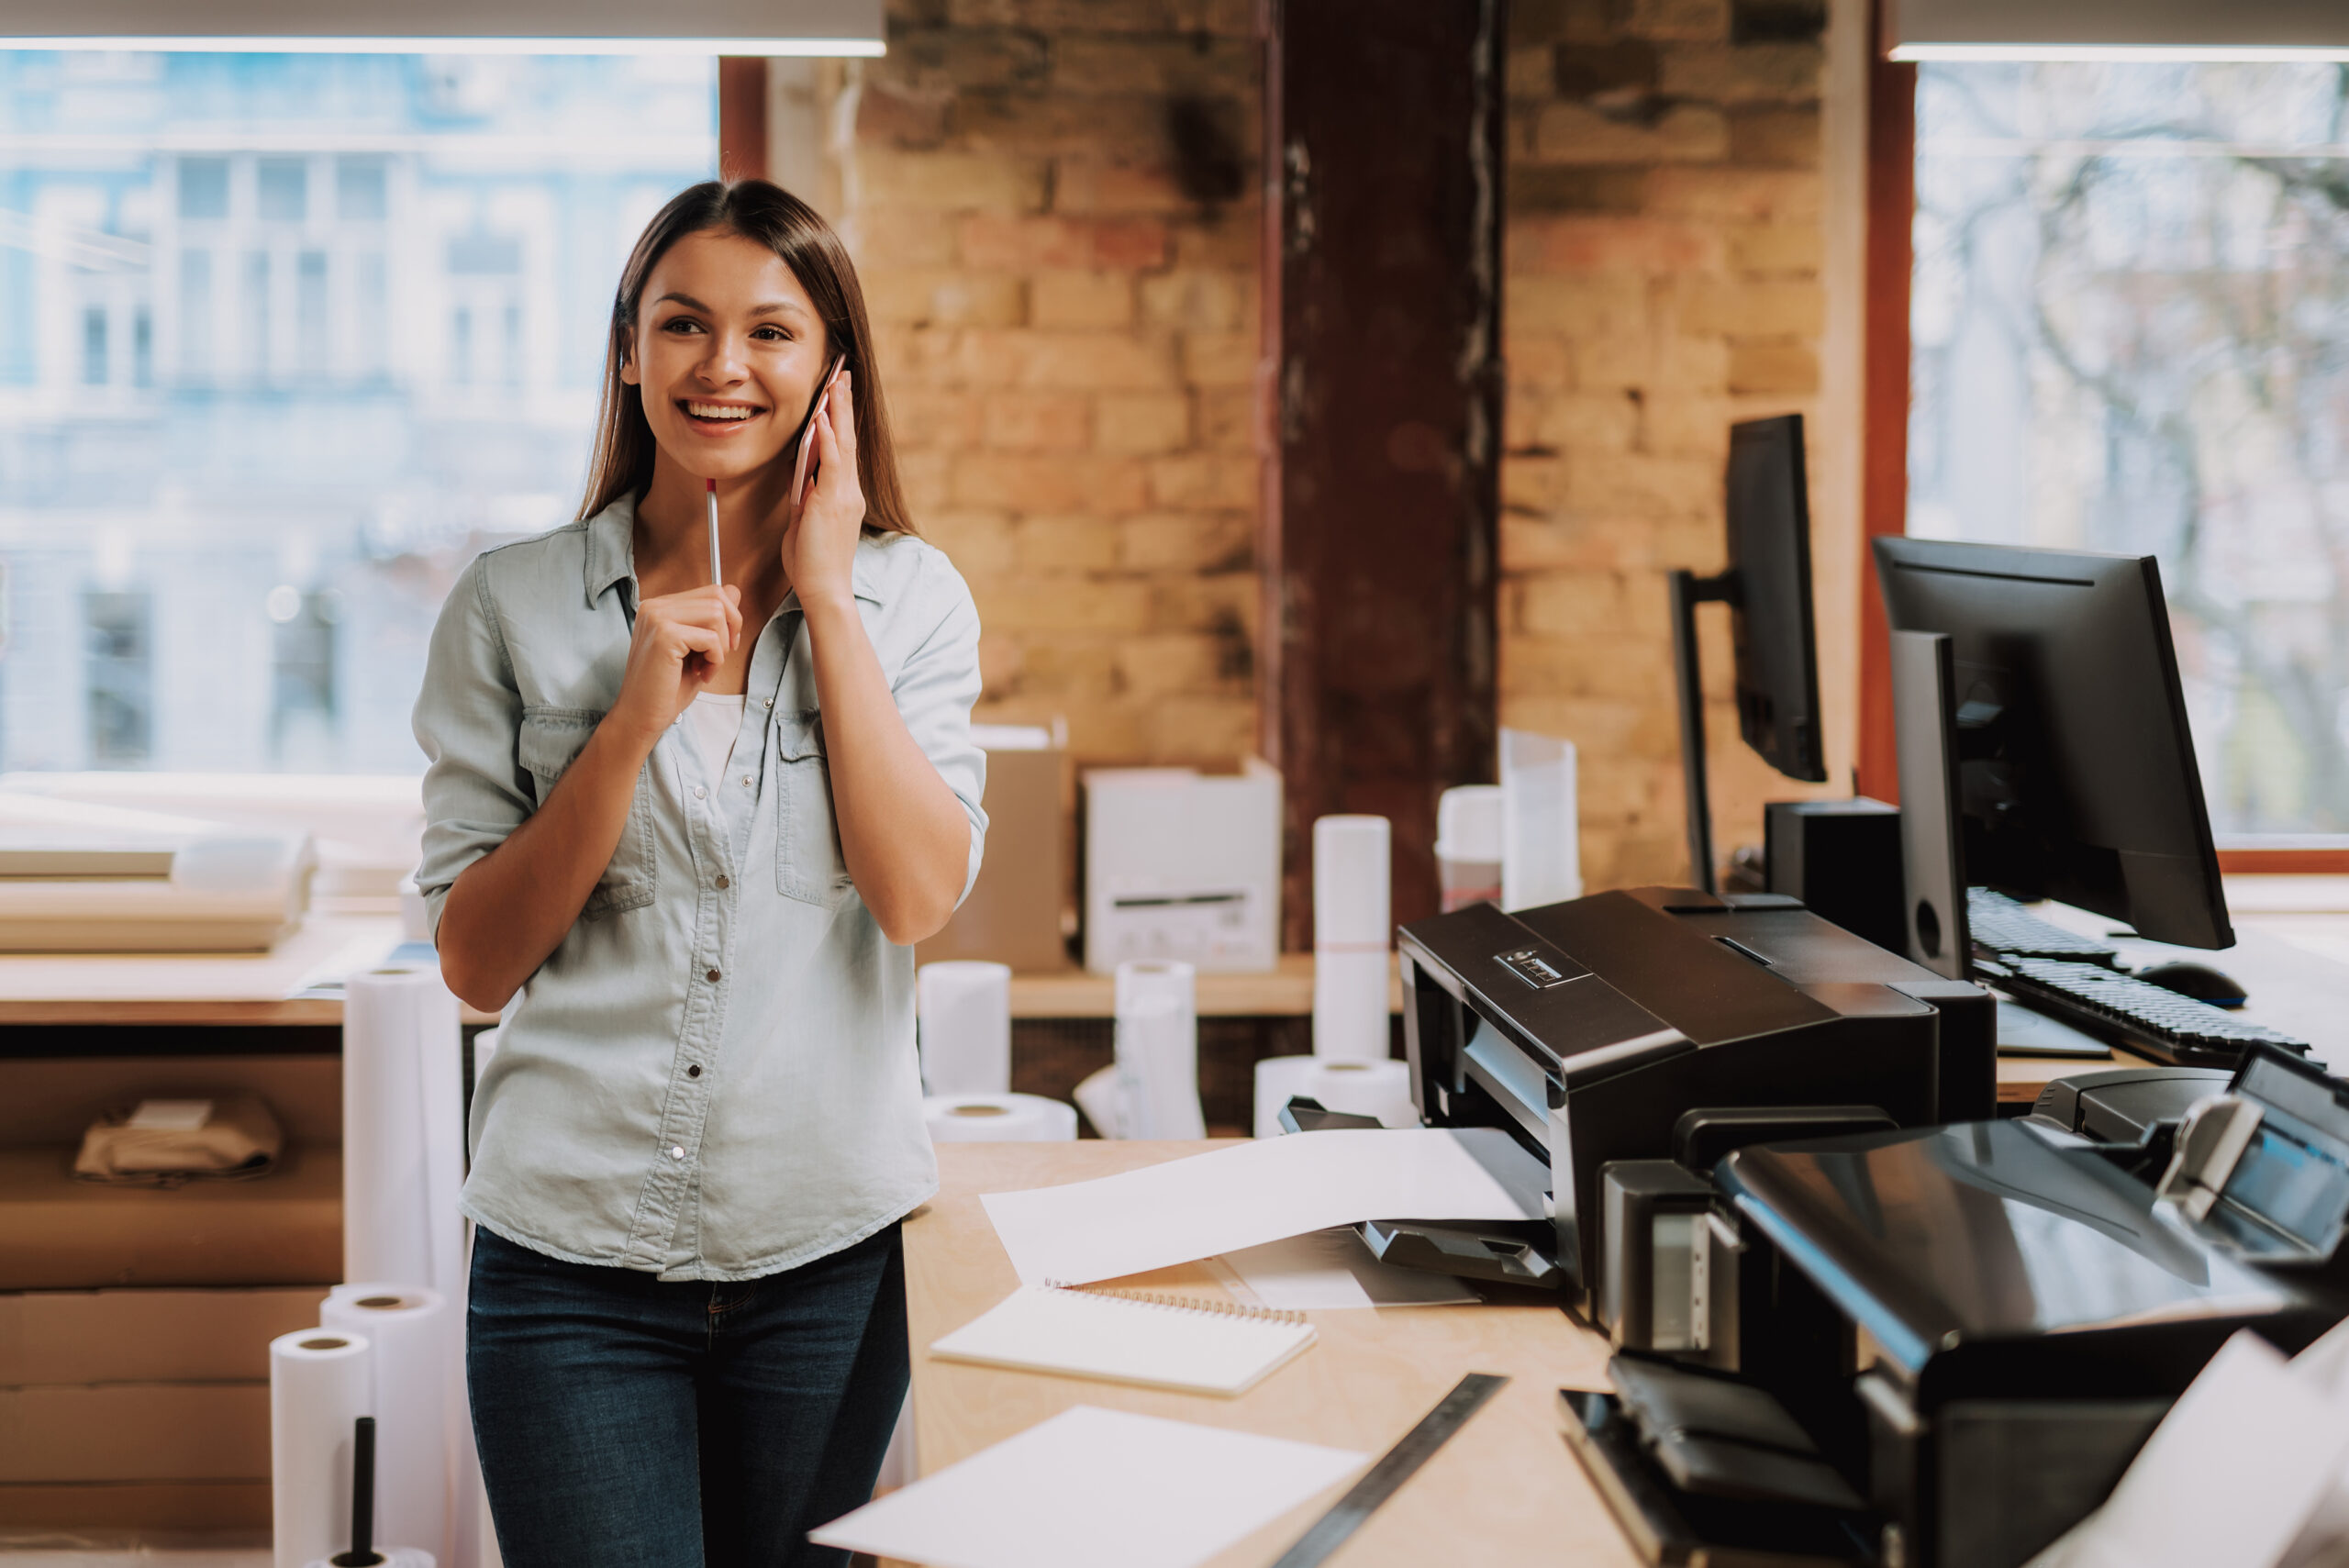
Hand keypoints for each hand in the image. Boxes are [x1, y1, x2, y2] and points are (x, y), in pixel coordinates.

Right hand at [607, 584, 742, 748]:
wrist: (641, 716)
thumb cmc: (667, 687)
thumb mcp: (697, 647)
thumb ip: (712, 619)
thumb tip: (734, 591)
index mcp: (660, 607)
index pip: (712, 590)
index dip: (729, 617)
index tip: (723, 646)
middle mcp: (654, 606)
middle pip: (717, 596)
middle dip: (730, 629)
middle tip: (716, 658)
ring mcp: (657, 617)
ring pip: (717, 613)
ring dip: (721, 647)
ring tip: (704, 667)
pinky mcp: (664, 635)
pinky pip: (711, 638)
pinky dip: (715, 659)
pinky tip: (700, 674)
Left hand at [781, 369, 864, 610]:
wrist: (824, 589)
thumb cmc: (812, 563)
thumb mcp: (805, 521)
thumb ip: (805, 494)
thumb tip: (800, 471)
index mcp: (844, 496)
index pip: (843, 450)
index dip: (840, 420)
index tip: (836, 395)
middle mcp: (850, 491)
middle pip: (849, 439)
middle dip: (843, 405)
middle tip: (842, 375)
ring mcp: (844, 495)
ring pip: (844, 444)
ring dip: (838, 411)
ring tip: (836, 383)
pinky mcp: (832, 501)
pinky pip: (833, 462)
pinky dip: (830, 437)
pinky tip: (825, 417)